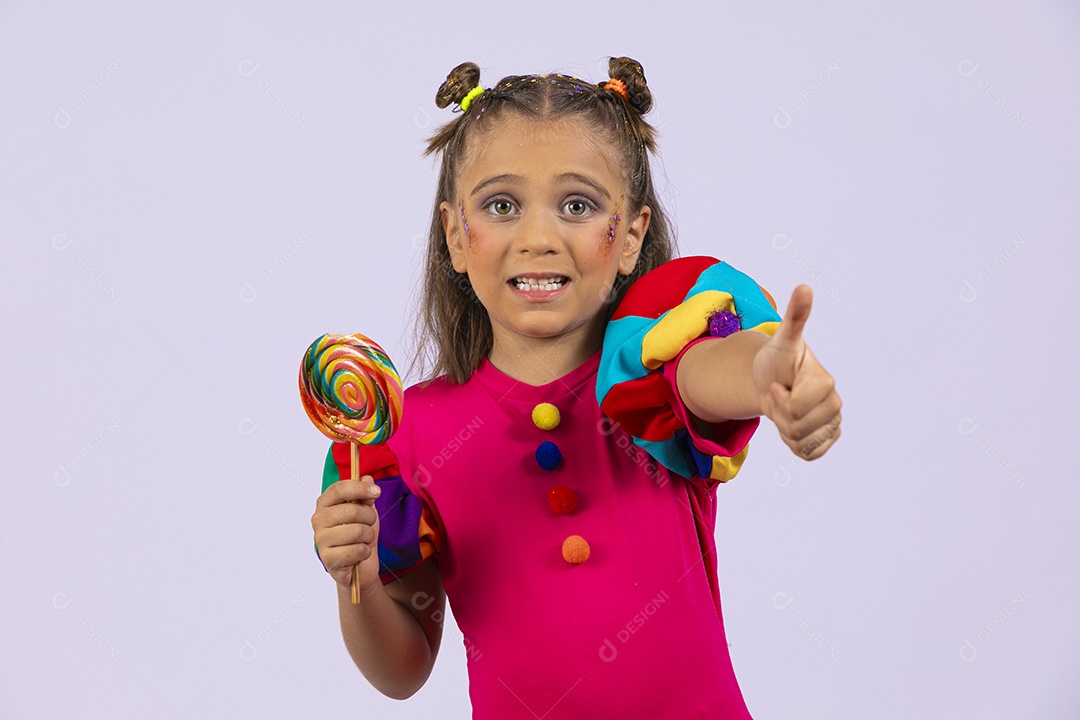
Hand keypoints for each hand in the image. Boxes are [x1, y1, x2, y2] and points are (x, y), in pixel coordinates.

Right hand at [311, 477, 382, 591]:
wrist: (359, 563)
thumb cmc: (360, 533)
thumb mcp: (366, 510)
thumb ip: (365, 494)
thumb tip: (367, 479)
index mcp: (325, 503)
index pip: (339, 489)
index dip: (360, 488)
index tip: (377, 491)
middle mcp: (318, 520)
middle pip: (351, 511)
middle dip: (369, 517)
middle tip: (370, 524)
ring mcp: (321, 540)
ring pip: (357, 531)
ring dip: (368, 536)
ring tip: (364, 540)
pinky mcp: (328, 559)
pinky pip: (357, 550)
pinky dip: (365, 551)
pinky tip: (360, 553)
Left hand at [752, 284, 841, 459]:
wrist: (774, 380)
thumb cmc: (777, 359)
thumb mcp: (781, 340)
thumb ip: (795, 317)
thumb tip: (804, 286)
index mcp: (825, 381)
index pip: (795, 408)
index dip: (778, 398)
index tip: (777, 384)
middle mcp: (835, 403)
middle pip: (796, 428)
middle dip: (779, 414)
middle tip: (779, 396)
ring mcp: (833, 422)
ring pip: (801, 443)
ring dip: (784, 430)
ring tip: (785, 410)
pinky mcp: (829, 438)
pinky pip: (808, 454)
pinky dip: (794, 445)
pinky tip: (792, 425)